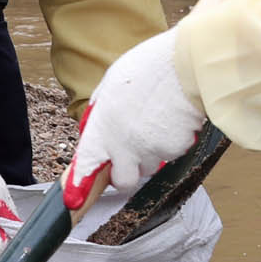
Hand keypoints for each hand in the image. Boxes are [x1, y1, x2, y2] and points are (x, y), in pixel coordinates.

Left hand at [62, 29, 201, 209]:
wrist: (185, 64)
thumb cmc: (148, 68)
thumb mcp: (112, 83)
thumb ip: (101, 109)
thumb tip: (96, 123)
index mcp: (103, 127)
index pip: (86, 165)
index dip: (82, 183)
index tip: (75, 197)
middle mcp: (124, 146)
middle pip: (124, 180)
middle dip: (129, 171)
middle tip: (134, 152)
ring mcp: (150, 151)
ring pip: (151, 165)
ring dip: (153, 152)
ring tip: (159, 120)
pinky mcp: (175, 150)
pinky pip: (172, 153)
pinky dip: (173, 141)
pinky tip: (175, 116)